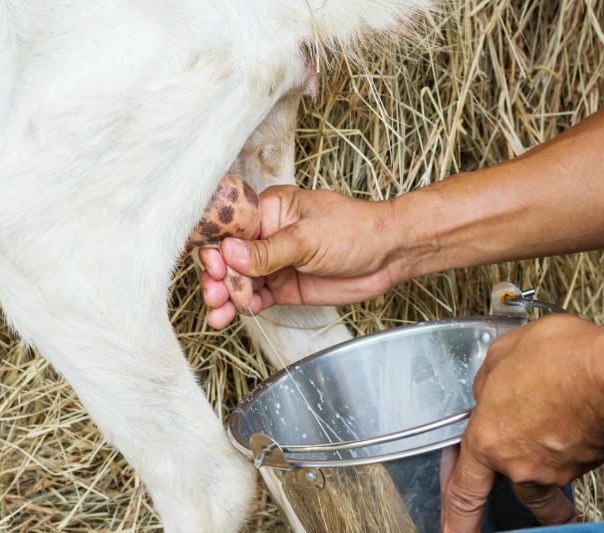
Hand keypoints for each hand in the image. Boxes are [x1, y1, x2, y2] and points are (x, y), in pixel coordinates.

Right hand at [200, 185, 403, 327]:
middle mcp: (268, 235)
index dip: (216, 248)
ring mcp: (275, 262)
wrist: (389, 255)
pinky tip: (234, 316)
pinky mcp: (285, 286)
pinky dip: (244, 307)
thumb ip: (267, 251)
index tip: (214, 266)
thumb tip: (228, 253)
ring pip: (240, 280)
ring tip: (218, 314)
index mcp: (271, 210)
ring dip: (226, 296)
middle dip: (218, 277)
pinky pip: (257, 297)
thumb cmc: (354, 231)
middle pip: (229, 257)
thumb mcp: (308, 238)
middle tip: (215, 296)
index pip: (231, 227)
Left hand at [442, 314, 603, 531]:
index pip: (462, 491)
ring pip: (541, 478)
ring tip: (549, 438)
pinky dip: (566, 444)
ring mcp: (555, 470)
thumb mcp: (501, 356)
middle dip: (498, 509)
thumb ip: (487, 383)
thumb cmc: (561, 360)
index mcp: (487, 439)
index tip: (451, 532)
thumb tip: (490, 393)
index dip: (454, 518)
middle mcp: (519, 465)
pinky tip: (569, 415)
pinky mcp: (585, 464)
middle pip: (506, 493)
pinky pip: (567, 460)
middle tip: (489, 515)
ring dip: (542, 465)